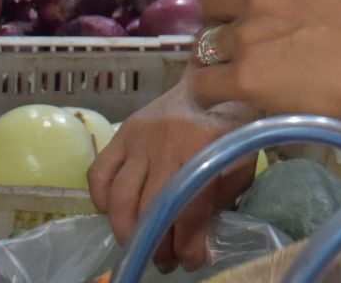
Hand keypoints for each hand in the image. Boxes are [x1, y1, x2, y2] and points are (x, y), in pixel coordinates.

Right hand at [87, 82, 260, 271]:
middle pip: (150, 208)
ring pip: (120, 197)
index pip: (189, 207)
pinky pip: (99, 175)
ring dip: (127, 231)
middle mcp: (167, 139)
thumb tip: (200, 242)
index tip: (192, 261)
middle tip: (164, 260)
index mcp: (203, 144)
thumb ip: (223, 198)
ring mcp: (139, 136)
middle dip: (156, 244)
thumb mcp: (242, 159)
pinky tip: (118, 213)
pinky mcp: (121, 132)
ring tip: (141, 244)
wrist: (214, 79)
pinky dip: (103, 201)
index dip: (188, 243)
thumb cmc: (233, 123)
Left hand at [185, 0, 340, 124]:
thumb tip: (310, 7)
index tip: (259, 7)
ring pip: (205, 42)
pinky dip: (209, 91)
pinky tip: (225, 96)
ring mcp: (247, 34)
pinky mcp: (245, 76)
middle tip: (239, 37)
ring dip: (219, 56)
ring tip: (237, 72)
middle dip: (221, 16)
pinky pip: (202, 84)